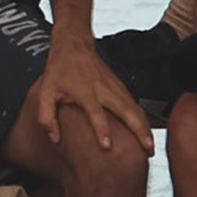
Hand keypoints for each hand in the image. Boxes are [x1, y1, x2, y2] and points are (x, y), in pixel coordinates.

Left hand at [27, 47, 155, 157]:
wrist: (74, 47)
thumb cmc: (60, 70)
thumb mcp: (46, 92)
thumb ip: (47, 116)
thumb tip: (54, 138)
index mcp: (85, 92)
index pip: (96, 113)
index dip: (101, 130)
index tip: (107, 146)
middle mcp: (104, 90)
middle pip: (126, 111)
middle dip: (138, 131)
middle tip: (146, 150)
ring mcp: (115, 87)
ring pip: (135, 109)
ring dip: (145, 127)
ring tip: (151, 147)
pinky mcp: (121, 86)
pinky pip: (135, 105)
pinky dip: (144, 119)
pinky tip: (147, 132)